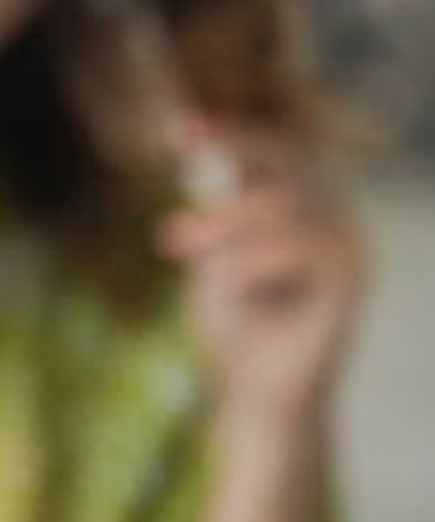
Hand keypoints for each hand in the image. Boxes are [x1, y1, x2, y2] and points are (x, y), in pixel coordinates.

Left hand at [160, 125, 365, 426]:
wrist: (256, 395)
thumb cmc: (234, 320)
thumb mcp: (214, 248)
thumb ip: (214, 196)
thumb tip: (188, 131)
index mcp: (308, 203)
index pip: (277, 150)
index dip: (231, 133)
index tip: (181, 126)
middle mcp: (337, 218)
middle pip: (287, 166)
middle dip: (220, 179)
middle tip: (170, 222)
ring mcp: (350, 247)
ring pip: (284, 205)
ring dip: (221, 223)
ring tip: (177, 247)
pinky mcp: (351, 282)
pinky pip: (299, 248)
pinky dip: (250, 260)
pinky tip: (223, 280)